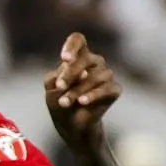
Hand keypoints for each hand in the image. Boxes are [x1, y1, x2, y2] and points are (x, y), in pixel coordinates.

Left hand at [45, 33, 121, 149]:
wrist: (71, 125)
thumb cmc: (59, 102)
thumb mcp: (51, 89)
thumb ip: (57, 77)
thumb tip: (82, 74)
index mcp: (78, 57)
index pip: (78, 40)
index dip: (72, 46)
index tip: (65, 59)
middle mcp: (94, 62)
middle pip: (86, 59)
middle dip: (70, 73)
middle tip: (60, 86)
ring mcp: (106, 75)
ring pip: (95, 77)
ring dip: (77, 90)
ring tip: (64, 103)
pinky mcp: (114, 89)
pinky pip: (107, 89)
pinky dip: (93, 95)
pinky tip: (82, 102)